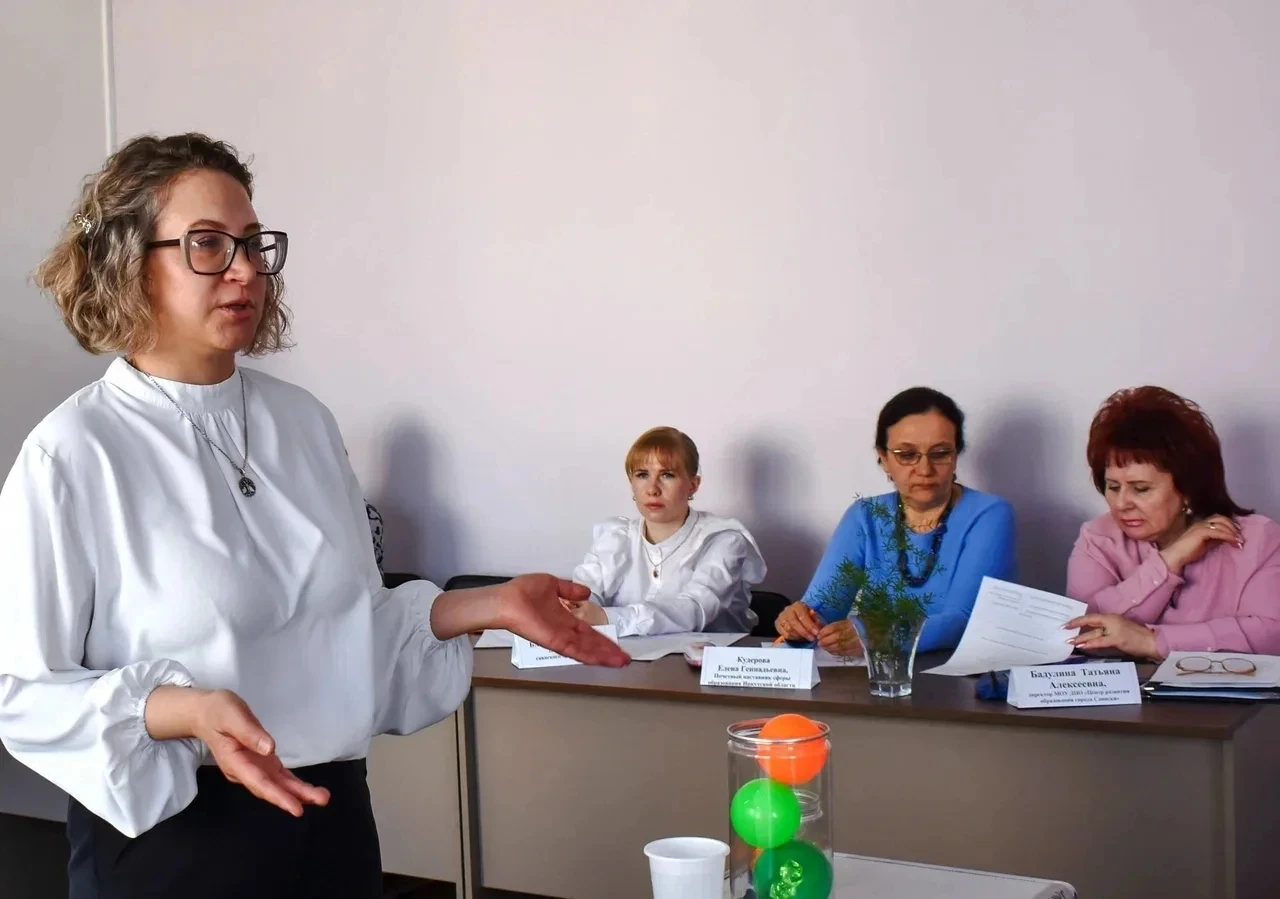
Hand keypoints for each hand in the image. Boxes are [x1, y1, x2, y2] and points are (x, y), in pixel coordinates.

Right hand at [146, 686, 329, 816]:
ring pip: (277, 784)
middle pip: (271, 788)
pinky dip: (293, 784)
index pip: (259, 782)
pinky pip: (279, 777)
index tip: (296, 808)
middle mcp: (245, 770)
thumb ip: (249, 732)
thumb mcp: (231, 715)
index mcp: (235, 762)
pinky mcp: (261, 761)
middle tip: (322, 800)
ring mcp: (254, 767)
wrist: (205, 713)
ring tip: (322, 797)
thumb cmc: (217, 712)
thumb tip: (270, 749)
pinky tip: (308, 791)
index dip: (278, 796)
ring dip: (299, 792)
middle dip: (295, 797)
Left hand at [499, 574, 629, 666]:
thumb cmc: (522, 592)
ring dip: (604, 655)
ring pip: (587, 649)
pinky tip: (604, 659)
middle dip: (608, 651)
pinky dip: (591, 655)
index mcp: (563, 619)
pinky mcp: (555, 642)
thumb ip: (569, 590)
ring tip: (621, 661)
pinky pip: (576, 650)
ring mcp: (560, 638)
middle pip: (590, 643)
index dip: (602, 638)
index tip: (616, 644)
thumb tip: (586, 592)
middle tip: (625, 658)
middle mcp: (564, 631)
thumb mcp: (551, 584)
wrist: (506, 600)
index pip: (587, 632)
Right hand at [775, 602, 819, 641]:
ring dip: (799, 636)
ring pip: (789, 630)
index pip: (802, 615)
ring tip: (807, 638)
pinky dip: (793, 638)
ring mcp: (781, 617)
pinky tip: (800, 638)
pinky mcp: (777, 624)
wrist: (794, 613)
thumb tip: (818, 626)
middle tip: (812, 638)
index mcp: (797, 605)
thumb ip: (815, 619)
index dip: (809, 625)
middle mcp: (788, 610)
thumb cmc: (805, 614)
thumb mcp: (812, 614)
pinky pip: (785, 634)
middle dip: (804, 632)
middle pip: (794, 623)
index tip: (816, 632)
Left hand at [817, 619, 862, 656]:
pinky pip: (844, 652)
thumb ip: (838, 625)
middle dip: (825, 641)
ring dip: (829, 648)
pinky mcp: (858, 650)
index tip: (818, 634)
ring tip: (824, 647)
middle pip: (836, 637)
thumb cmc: (859, 625)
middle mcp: (853, 633)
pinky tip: (831, 651)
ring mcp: (856, 642)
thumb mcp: (849, 621)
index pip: (835, 627)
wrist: (873, 633)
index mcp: (850, 623)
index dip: (825, 631)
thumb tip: (823, 630)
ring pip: (839, 646)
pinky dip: (836, 652)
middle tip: (819, 643)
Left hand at [1066, 613, 1161, 658]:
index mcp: (1111, 617)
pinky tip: (1083, 646)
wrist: (1151, 641)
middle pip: (1090, 621)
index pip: (1091, 617)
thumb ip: (1105, 630)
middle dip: (1075, 625)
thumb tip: (1090, 634)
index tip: (1067, 622)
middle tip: (1063, 628)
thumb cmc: (1135, 636)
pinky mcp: (1119, 639)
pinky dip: (1091, 643)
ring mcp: (1115, 629)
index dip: (1078, 619)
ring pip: (1094, 633)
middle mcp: (1112, 621)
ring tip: (1069, 641)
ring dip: (1081, 637)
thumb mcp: (1118, 629)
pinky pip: (1101, 641)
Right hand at [1160, 515, 1243, 574]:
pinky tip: (1235, 542)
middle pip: (1222, 519)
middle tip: (1241, 537)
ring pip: (1222, 524)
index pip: (1219, 518)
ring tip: (1240, 542)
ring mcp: (1200, 526)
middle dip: (1234, 527)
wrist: (1176, 556)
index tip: (1238, 533)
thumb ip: (1215, 539)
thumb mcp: (1206, 544)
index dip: (1230, 524)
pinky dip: (1229, 536)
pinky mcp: (1201, 532)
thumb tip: (1228, 537)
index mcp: (1201, 523)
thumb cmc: (1189, 552)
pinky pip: (1219, 532)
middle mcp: (1201, 522)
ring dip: (1233, 532)